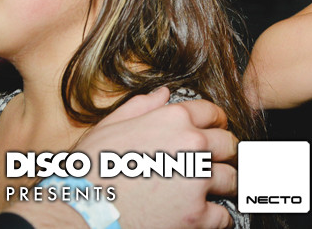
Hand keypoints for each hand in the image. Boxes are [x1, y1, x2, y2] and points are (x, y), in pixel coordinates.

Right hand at [12, 88, 238, 228]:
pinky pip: (224, 216)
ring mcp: (197, 180)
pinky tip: (208, 217)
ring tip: (214, 191)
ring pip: (232, 179)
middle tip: (217, 163)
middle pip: (229, 145)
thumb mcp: (109, 127)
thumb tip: (162, 94)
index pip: (213, 113)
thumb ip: (141, 107)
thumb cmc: (87, 173)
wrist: (79, 213)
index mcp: (174, 119)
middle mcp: (192, 145)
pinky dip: (219, 218)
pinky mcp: (196, 215)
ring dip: (225, 185)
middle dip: (224, 154)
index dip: (216, 123)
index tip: (216, 132)